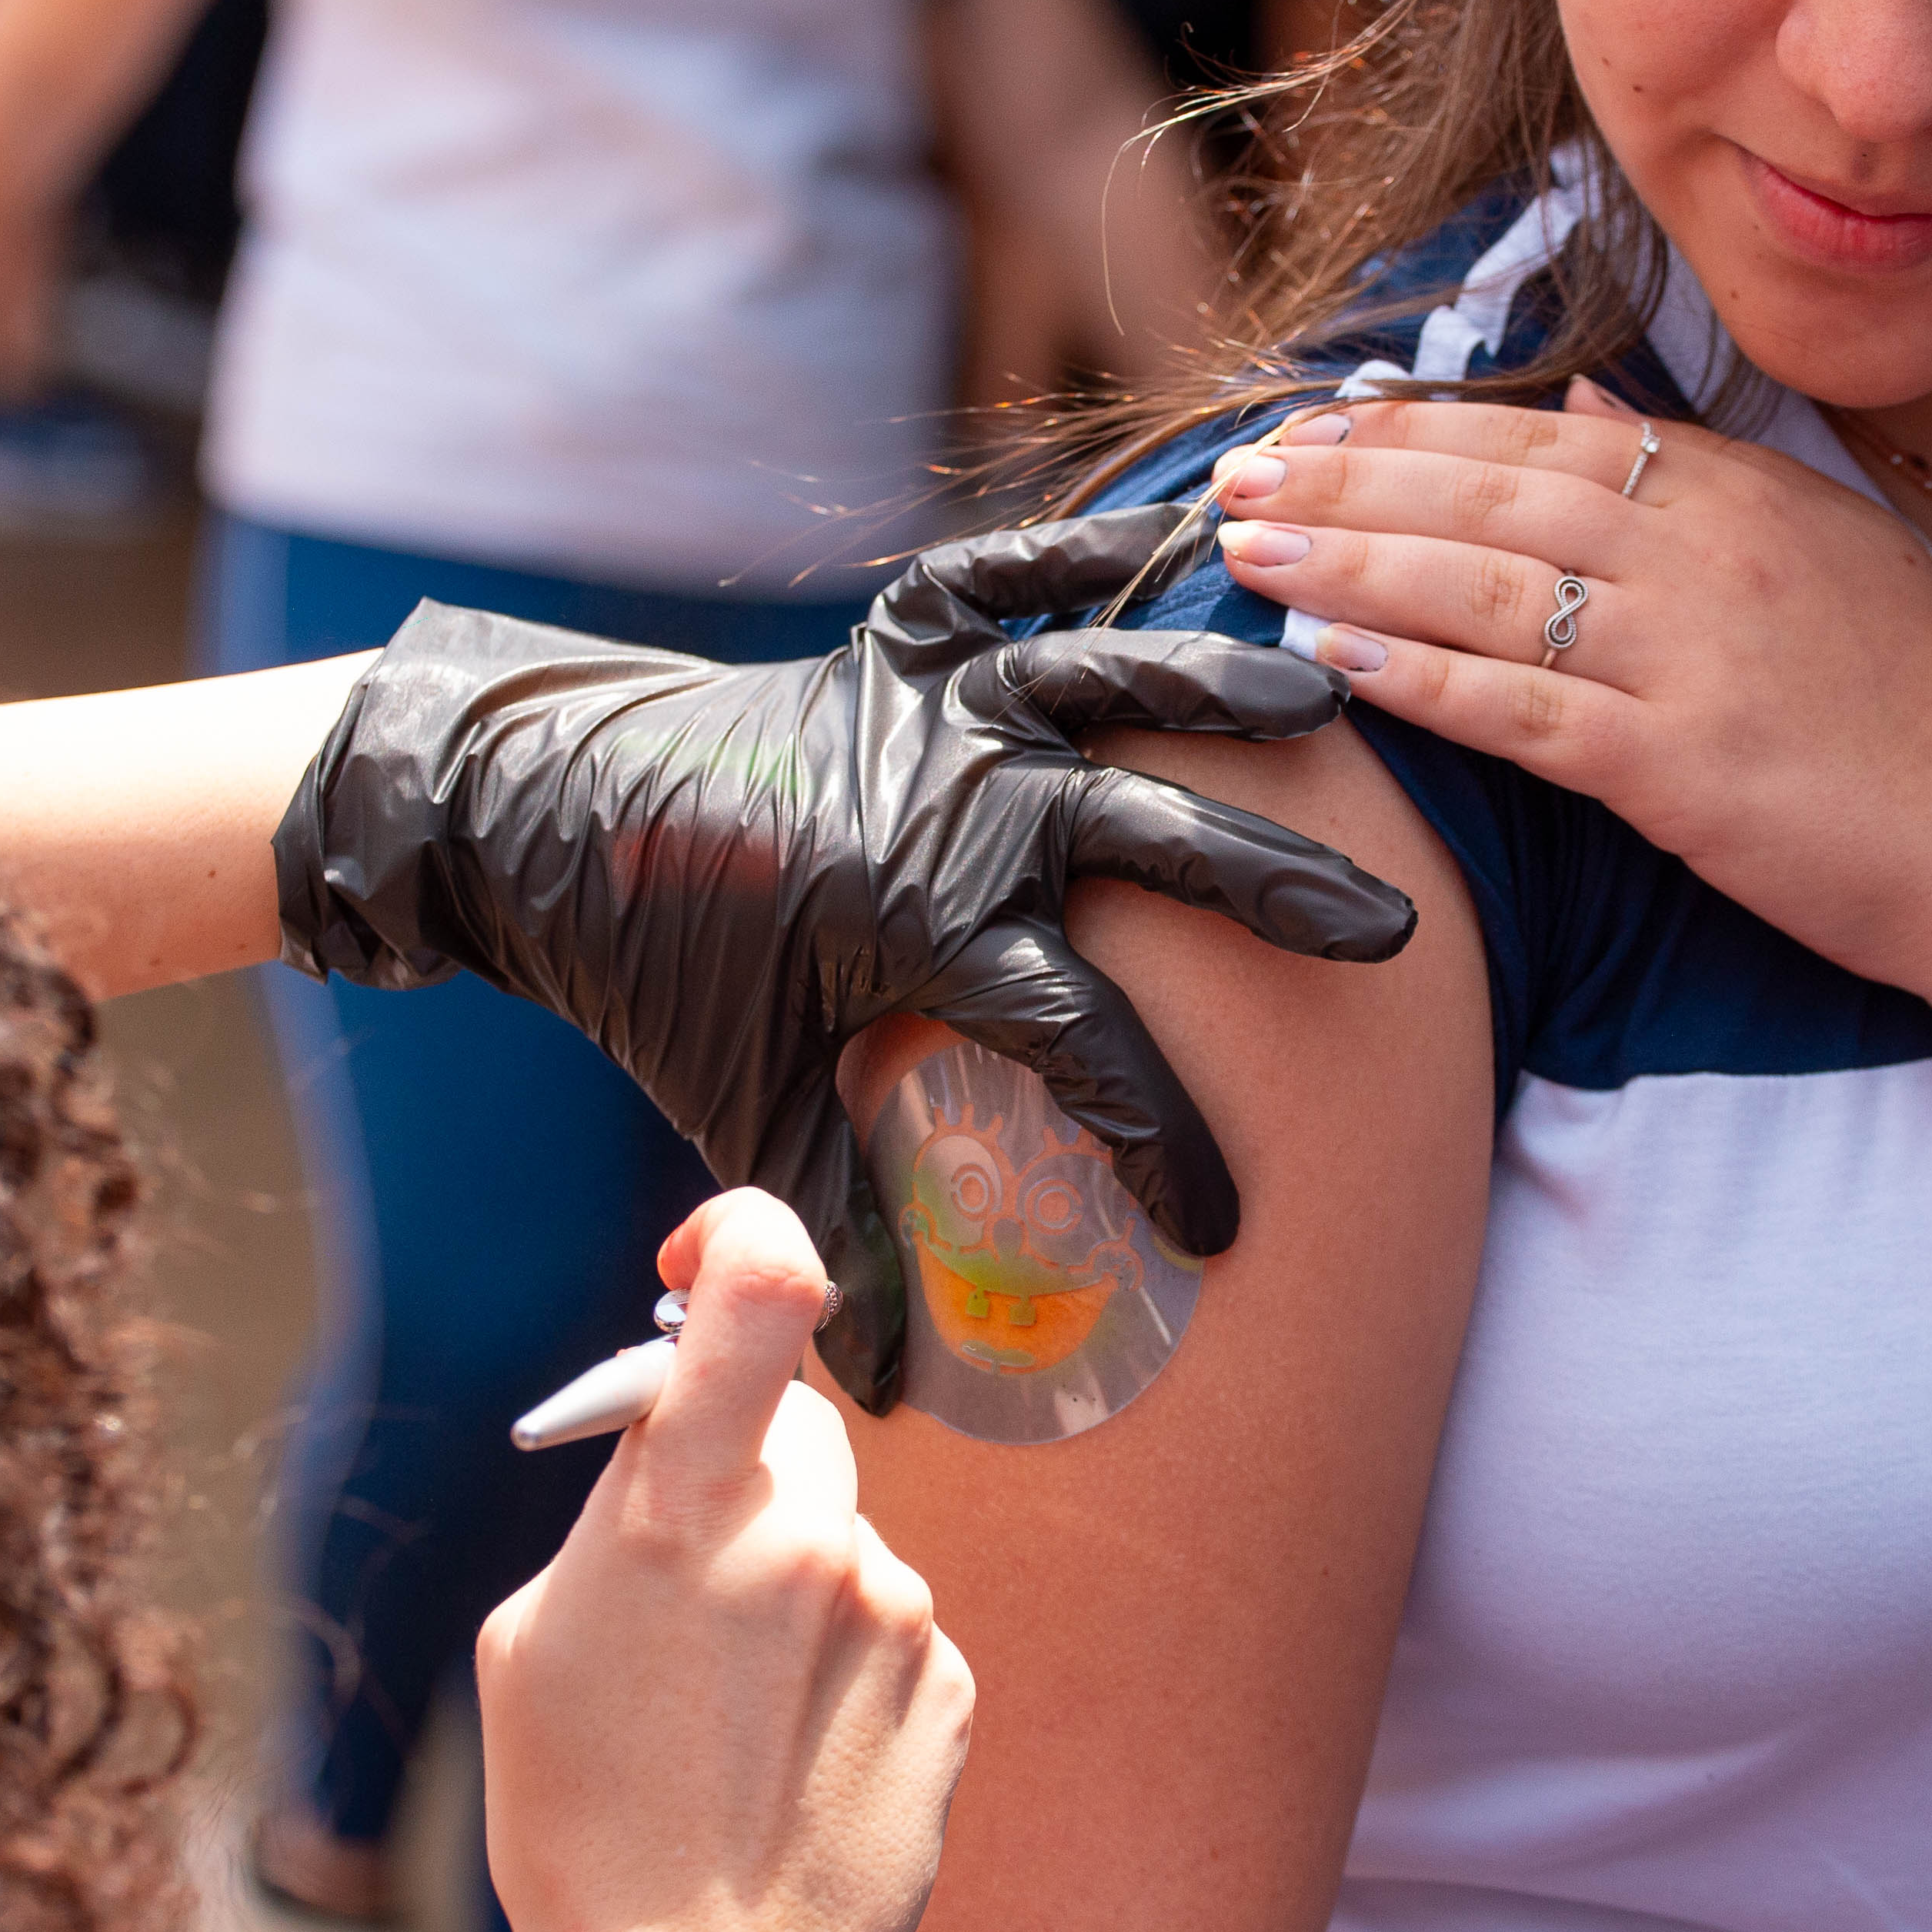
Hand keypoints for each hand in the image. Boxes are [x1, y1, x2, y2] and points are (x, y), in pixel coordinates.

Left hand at [274, 505, 1420, 1402]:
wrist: (540, 814)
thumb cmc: (658, 976)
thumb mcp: (743, 1111)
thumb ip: (832, 1231)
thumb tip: (888, 1394)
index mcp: (918, 925)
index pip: (1083, 1042)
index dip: (1161, 1147)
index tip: (1224, 1232)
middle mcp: (946, 802)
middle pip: (1146, 843)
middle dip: (1277, 892)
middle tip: (1391, 938)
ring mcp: (924, 702)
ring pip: (1101, 681)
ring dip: (1215, 688)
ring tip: (1324, 699)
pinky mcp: (891, 636)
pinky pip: (1007, 576)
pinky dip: (1090, 552)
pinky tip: (1183, 537)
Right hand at [478, 1190, 971, 1931]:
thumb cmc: (584, 1832)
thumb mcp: (531, 1645)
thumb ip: (618, 1518)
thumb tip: (670, 1453)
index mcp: (689, 1511)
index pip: (762, 1288)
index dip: (741, 1233)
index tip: (702, 1259)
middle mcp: (814, 1540)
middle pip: (790, 1433)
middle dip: (739, 1480)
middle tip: (687, 1591)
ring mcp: (900, 1612)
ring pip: (840, 1544)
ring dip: (791, 1597)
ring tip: (727, 1731)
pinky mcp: (953, 1684)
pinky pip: (890, 1632)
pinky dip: (843, 1674)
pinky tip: (789, 1769)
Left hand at [1207, 381, 1931, 986]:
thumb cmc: (1913, 711)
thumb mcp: (1825, 546)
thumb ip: (1704, 469)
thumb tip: (1591, 397)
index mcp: (1739, 496)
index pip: (1543, 439)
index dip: (1413, 430)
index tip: (1313, 427)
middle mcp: (1710, 557)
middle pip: (1493, 499)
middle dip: (1350, 482)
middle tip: (1238, 474)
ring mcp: (1694, 659)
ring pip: (1488, 591)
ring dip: (1352, 567)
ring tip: (1249, 550)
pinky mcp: (1681, 767)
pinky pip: (1524, 712)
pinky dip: (1422, 682)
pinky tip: (1335, 662)